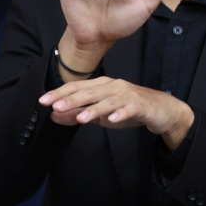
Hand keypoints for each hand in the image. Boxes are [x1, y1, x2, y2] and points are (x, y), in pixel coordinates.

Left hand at [41, 76, 194, 149]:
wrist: (162, 110)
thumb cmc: (130, 109)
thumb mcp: (101, 114)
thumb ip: (78, 113)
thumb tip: (54, 116)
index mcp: (103, 85)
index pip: (78, 87)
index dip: (60, 93)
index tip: (44, 101)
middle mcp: (114, 86)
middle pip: (90, 92)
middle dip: (72, 99)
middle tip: (56, 106)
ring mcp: (128, 95)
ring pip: (108, 100)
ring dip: (94, 108)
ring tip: (81, 118)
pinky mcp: (141, 105)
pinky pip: (130, 108)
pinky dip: (121, 113)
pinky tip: (112, 119)